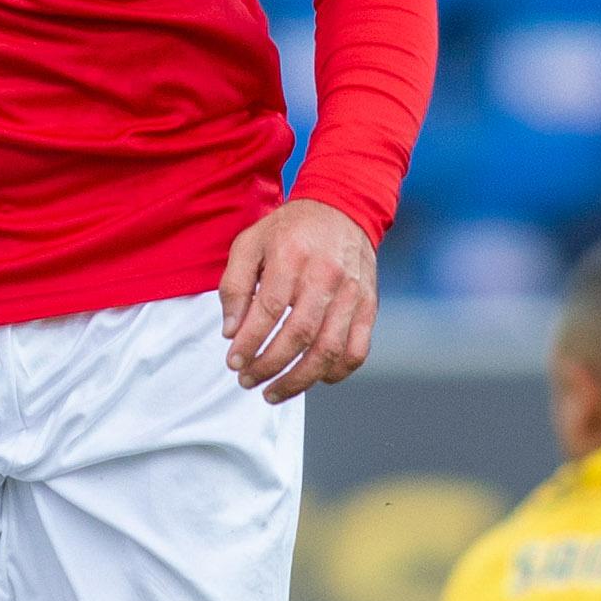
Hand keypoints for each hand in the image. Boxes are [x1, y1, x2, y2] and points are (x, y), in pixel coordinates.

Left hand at [220, 198, 378, 403]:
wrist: (343, 208)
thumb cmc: (290, 230)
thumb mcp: (250, 243)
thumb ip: (234, 286)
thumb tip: (231, 332)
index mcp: (293, 257)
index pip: (270, 309)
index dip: (249, 342)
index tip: (233, 362)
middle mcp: (326, 276)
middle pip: (299, 335)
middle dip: (269, 366)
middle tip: (246, 380)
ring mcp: (352, 294)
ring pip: (329, 350)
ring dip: (299, 380)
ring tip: (273, 392)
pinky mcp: (369, 306)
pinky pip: (356, 351)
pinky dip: (335, 373)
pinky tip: (312, 378)